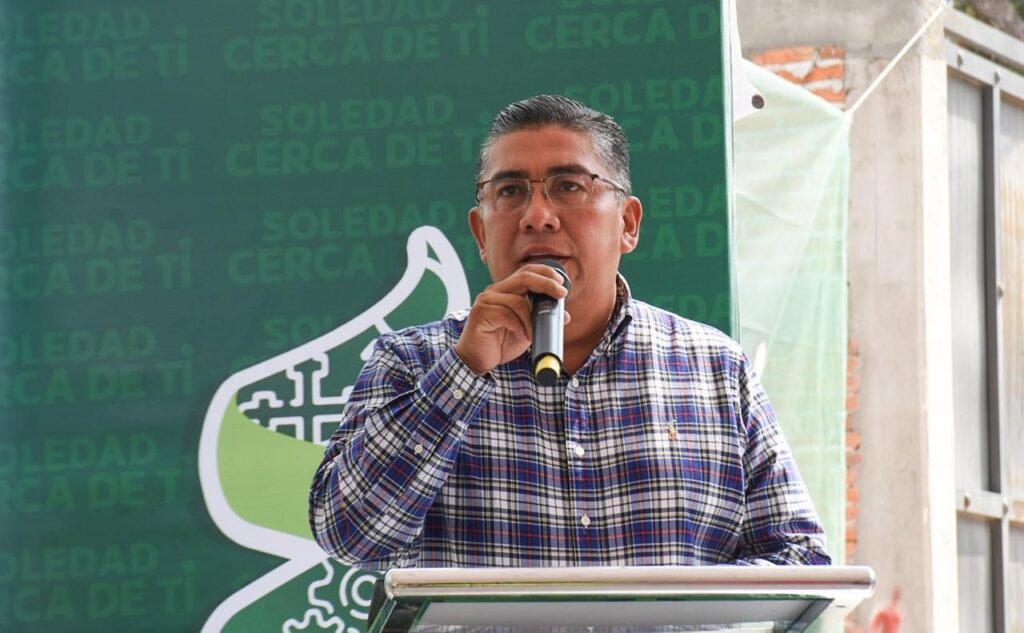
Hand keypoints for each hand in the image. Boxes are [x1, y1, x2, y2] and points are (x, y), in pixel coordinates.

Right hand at [455, 264, 570, 374]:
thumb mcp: (526, 330)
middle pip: (524, 277)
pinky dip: (519, 327)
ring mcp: (486, 301)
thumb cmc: (500, 344)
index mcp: (505, 291)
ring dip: (531, 320)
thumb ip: (541, 320)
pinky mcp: (480, 313)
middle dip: (546, 284)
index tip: (561, 282)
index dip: (545, 273)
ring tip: (531, 335)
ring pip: (518, 302)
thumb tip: (565, 316)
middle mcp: (494, 291)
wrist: (478, 361)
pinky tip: (520, 336)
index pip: (526, 272)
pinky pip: (507, 315)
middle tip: (561, 294)